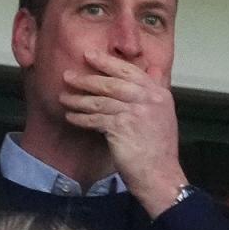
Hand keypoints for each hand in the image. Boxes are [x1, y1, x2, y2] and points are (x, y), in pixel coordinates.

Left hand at [60, 50, 186, 217]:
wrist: (160, 174)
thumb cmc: (159, 148)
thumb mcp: (164, 113)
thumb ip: (157, 90)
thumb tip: (153, 68)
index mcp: (159, 93)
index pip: (130, 71)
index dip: (108, 62)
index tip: (89, 55)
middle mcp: (148, 100)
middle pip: (112, 83)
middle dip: (87, 78)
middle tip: (68, 75)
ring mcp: (135, 113)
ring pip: (100, 100)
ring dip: (79, 99)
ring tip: (64, 98)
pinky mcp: (121, 128)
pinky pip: (95, 119)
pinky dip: (81, 118)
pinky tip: (71, 117)